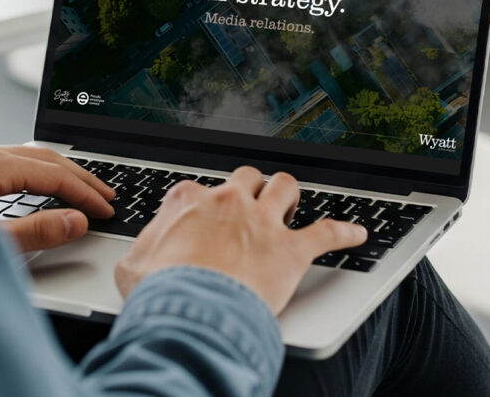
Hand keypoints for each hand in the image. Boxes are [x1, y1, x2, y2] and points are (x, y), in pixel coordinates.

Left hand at [0, 142, 114, 251]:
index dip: (84, 192)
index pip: (52, 173)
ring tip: (80, 188)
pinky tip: (37, 184)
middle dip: (78, 176)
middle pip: (42, 157)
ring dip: (56, 172)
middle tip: (105, 194)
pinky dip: (32, 171)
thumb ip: (37, 232)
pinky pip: (5, 159)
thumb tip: (75, 221)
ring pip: (24, 155)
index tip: (104, 208)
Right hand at [114, 166, 366, 314]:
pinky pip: (327, 234)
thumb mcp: (132, 266)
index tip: (202, 219)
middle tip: (250, 207)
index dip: (202, 204)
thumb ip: (144, 247)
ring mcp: (263, 222)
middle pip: (248, 177)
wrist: (192, 312)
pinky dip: (344, 233)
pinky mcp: (291, 249)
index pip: (198, 189)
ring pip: (285, 188)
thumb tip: (144, 249)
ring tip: (292, 206)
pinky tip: (357, 233)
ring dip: (290, 195)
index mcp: (190, 202)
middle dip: (251, 188)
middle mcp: (230, 202)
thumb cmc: (160, 292)